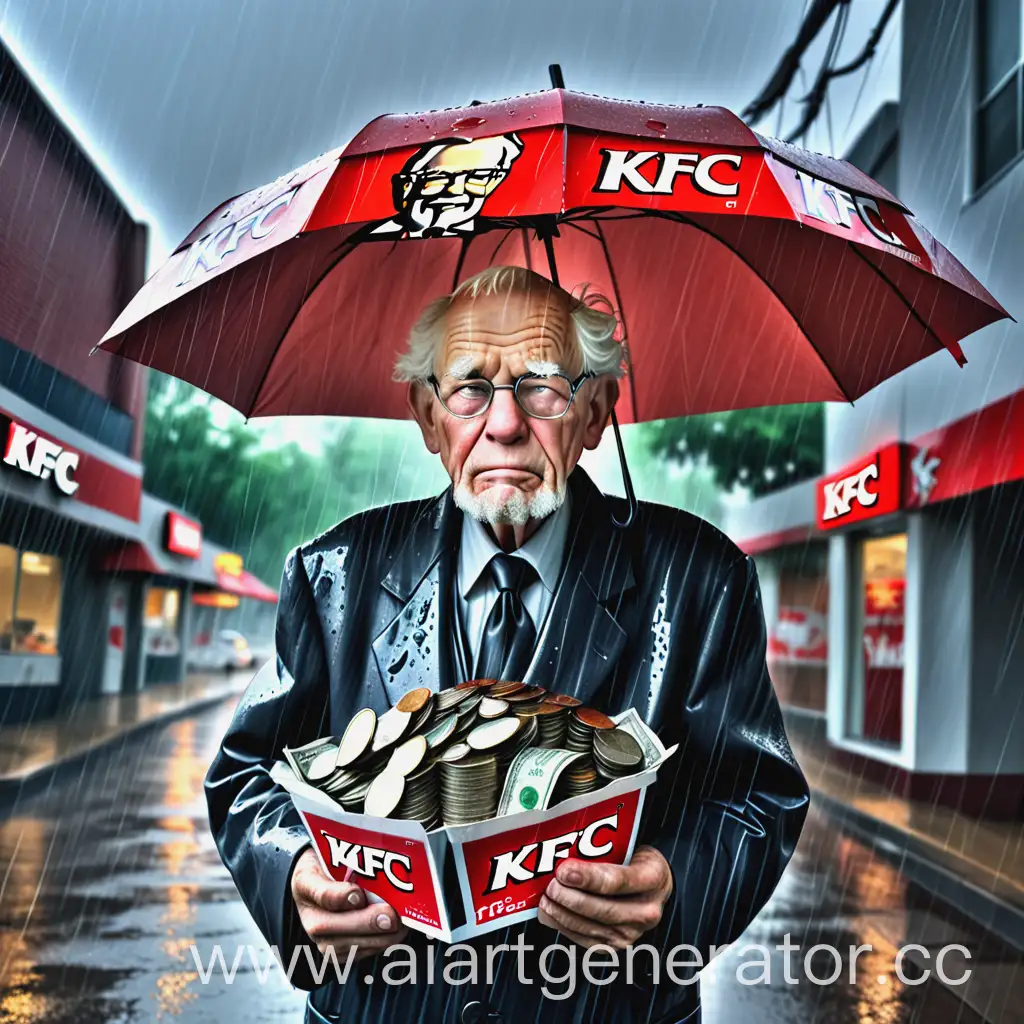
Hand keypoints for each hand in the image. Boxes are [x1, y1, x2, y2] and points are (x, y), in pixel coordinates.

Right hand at [290, 848, 407, 960]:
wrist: (319, 884)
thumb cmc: (329, 865)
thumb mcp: (331, 853)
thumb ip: (346, 862)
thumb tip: (367, 883)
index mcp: (306, 886)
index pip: (322, 894)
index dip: (340, 897)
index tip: (358, 895)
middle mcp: (311, 918)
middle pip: (333, 928)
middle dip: (367, 924)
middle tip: (391, 917)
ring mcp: (323, 940)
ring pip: (349, 946)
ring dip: (378, 938)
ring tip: (401, 926)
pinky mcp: (339, 954)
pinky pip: (359, 954)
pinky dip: (380, 944)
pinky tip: (396, 933)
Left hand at [538, 845, 672, 949]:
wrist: (654, 887)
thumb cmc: (636, 861)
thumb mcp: (630, 845)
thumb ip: (602, 848)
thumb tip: (562, 848)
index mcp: (652, 878)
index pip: (616, 881)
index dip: (587, 878)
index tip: (563, 871)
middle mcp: (646, 911)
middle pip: (602, 909)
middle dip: (569, 898)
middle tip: (550, 885)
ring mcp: (632, 932)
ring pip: (591, 927)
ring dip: (562, 914)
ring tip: (546, 898)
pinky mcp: (616, 946)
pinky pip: (585, 940)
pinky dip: (563, 927)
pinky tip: (550, 914)